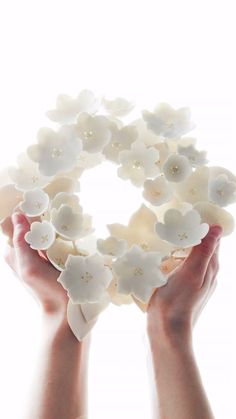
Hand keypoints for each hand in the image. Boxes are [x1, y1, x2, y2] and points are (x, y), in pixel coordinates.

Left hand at [4, 212, 67, 314]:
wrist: (65, 308)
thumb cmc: (44, 290)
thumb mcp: (28, 267)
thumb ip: (20, 242)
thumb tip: (17, 216)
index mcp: (14, 253)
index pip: (15, 226)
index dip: (24, 214)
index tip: (37, 204)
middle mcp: (26, 252)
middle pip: (31, 227)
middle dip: (40, 218)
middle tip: (53, 210)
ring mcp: (41, 254)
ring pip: (44, 231)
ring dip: (53, 225)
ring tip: (63, 217)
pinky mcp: (55, 256)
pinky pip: (55, 239)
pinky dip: (61, 233)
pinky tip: (69, 229)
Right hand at [147, 225, 221, 341]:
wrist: (166, 330)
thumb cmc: (178, 300)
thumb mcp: (192, 271)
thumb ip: (204, 250)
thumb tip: (217, 228)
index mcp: (211, 268)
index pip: (213, 240)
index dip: (204, 226)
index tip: (189, 214)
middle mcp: (205, 275)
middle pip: (201, 248)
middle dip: (191, 234)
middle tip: (175, 222)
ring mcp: (192, 283)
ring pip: (189, 258)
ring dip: (180, 247)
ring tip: (166, 236)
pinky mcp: (179, 289)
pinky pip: (178, 268)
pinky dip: (173, 259)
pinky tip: (161, 258)